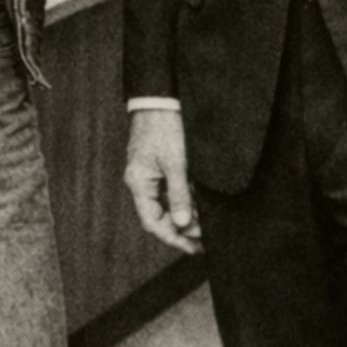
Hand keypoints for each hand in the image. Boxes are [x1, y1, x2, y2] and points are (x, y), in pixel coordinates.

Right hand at [123, 108, 202, 253]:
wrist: (160, 97)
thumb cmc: (165, 127)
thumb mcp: (176, 162)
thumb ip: (179, 194)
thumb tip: (183, 224)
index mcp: (139, 183)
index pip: (153, 222)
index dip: (173, 238)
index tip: (194, 248)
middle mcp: (142, 182)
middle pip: (160, 216)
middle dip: (182, 230)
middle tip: (206, 239)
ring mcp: (151, 174)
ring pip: (167, 204)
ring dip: (186, 215)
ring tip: (208, 224)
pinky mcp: (160, 165)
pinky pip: (172, 191)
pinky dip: (186, 200)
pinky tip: (202, 206)